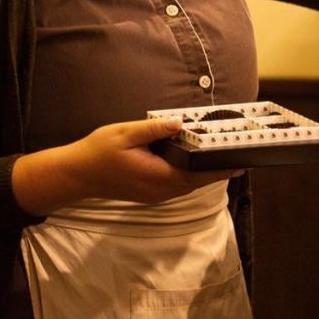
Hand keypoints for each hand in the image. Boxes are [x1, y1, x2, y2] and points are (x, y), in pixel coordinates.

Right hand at [12, 116, 242, 214]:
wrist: (76, 175)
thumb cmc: (98, 152)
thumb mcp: (125, 133)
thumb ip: (154, 129)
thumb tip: (179, 122)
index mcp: (158, 176)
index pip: (197, 174)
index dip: (220, 168)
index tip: (241, 161)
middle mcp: (161, 191)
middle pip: (198, 182)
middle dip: (219, 170)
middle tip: (241, 156)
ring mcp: (156, 195)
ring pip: (189, 185)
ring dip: (206, 173)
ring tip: (226, 158)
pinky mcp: (152, 193)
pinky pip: (179, 185)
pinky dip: (192, 175)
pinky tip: (198, 163)